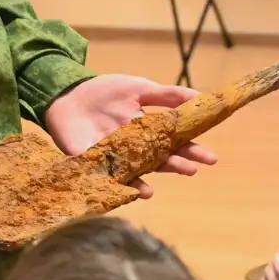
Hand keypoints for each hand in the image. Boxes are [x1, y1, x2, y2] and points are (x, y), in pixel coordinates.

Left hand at [44, 74, 215, 198]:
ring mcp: (115, 158)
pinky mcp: (92, 163)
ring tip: (156, 187)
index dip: (192, 149)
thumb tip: (200, 96)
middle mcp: (135, 149)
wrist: (67, 93)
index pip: (174, 143)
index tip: (211, 157)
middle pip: (159, 160)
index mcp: (148, 131)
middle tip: (194, 169)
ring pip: (137, 173)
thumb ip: (167, 95)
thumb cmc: (105, 90)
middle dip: (177, 165)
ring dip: (148, 181)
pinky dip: (120, 187)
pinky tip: (133, 192)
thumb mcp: (139, 87)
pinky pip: (107, 178)